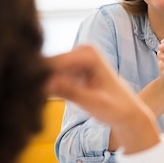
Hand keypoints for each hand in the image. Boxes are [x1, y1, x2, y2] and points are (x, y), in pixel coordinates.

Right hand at [45, 45, 159, 153]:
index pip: (54, 63)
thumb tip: (47, 83)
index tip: (37, 95)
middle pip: (48, 65)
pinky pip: (51, 76)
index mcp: (88, 54)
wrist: (127, 112)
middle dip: (42, 82)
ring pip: (47, 71)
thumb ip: (71, 92)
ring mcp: (76, 58)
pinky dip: (49, 89)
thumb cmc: (115, 108)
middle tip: (42, 102)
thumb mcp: (94, 103)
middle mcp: (81, 50)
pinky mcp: (72, 68)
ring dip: (43, 86)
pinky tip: (54, 100)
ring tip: (50, 102)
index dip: (41, 79)